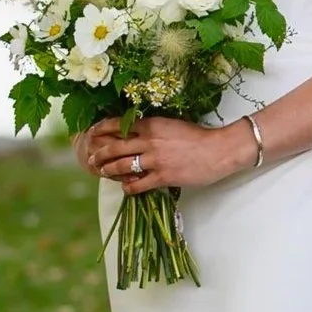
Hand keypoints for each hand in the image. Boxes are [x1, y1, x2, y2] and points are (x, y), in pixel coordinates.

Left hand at [81, 114, 254, 194]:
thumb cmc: (199, 137)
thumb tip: (134, 134)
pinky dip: (128, 187)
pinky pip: (138, 184)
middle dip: (98, 154)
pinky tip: (125, 187)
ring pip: (121, 166)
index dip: (101, 130)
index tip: (92, 134)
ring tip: (103, 173)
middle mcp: (149, 141)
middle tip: (91, 159)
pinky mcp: (163, 177)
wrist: (220, 150)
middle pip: (113, 148)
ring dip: (108, 171)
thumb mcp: (172, 124)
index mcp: (151, 124)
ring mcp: (155, 160)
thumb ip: (152, 128)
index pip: (118, 125)